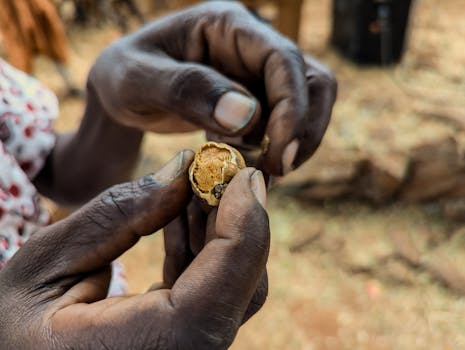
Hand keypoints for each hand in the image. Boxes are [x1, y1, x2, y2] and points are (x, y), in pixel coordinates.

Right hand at [0, 151, 268, 349]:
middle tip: (218, 168)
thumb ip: (118, 214)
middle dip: (237, 219)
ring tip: (191, 184)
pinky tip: (177, 217)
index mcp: (152, 349)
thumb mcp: (46, 264)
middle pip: (243, 284)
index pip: (229, 283)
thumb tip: (183, 169)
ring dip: (218, 229)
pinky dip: (200, 250)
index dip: (248, 222)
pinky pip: (209, 293)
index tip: (245, 172)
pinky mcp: (178, 344)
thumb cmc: (8, 327)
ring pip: (232, 287)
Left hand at [89, 1, 336, 175]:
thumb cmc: (124, 77)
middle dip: (303, 129)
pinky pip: (284, 125)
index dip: (291, 107)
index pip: (282, 60)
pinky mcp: (257, 101)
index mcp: (227, 26)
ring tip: (263, 172)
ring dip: (295, 142)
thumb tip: (247, 116)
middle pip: (311, 81)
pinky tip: (250, 167)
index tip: (280, 153)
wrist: (124, 93)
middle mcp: (252, 46)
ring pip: (306, 105)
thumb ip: (186, 90)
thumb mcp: (137, 79)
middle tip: (279, 170)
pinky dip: (276, 149)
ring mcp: (257, 74)